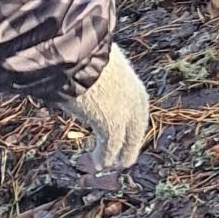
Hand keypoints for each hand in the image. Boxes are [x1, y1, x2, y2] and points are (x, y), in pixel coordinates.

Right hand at [68, 45, 150, 170]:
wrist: (81, 53)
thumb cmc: (87, 56)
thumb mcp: (104, 70)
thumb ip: (105, 83)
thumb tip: (93, 86)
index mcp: (136, 89)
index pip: (137, 117)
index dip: (128, 131)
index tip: (119, 142)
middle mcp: (137, 102)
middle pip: (135, 133)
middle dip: (125, 147)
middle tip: (114, 160)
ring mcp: (127, 114)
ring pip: (126, 144)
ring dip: (114, 156)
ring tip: (104, 164)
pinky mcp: (112, 124)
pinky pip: (110, 148)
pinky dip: (103, 157)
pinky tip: (97, 163)